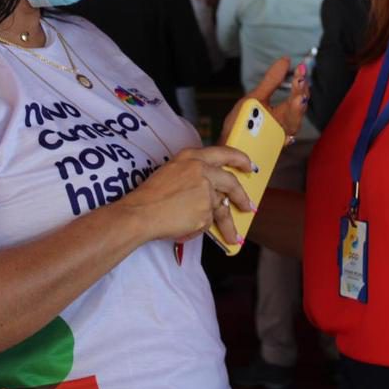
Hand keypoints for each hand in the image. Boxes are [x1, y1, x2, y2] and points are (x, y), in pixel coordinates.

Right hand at [122, 146, 254, 244]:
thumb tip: (211, 190)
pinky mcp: (205, 210)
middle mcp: (201, 170)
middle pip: (230, 182)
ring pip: (221, 208)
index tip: (248, 165)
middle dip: (242, 197)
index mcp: (191, 157)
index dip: (239, 159)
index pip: (223, 152)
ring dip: (228, 225)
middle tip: (248, 205)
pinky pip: (208, 222)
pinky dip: (199, 228)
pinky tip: (186, 230)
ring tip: (233, 237)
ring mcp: (205, 190)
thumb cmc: (149, 196)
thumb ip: (192, 174)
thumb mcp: (171, 172)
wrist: (140, 213)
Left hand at [221, 57, 309, 144]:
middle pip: (298, 109)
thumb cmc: (242, 122)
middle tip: (300, 81)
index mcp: (283, 111)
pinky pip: (279, 144)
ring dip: (296, 111)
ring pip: (293, 126)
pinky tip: (286, 128)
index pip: (297, 94)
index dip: (300, 82)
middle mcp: (283, 124)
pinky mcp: (269, 148)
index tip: (301, 68)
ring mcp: (277, 137)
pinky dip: (284, 136)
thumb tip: (285, 60)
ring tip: (298, 99)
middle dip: (300, 95)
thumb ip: (272, 80)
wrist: (229, 144)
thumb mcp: (255, 97)